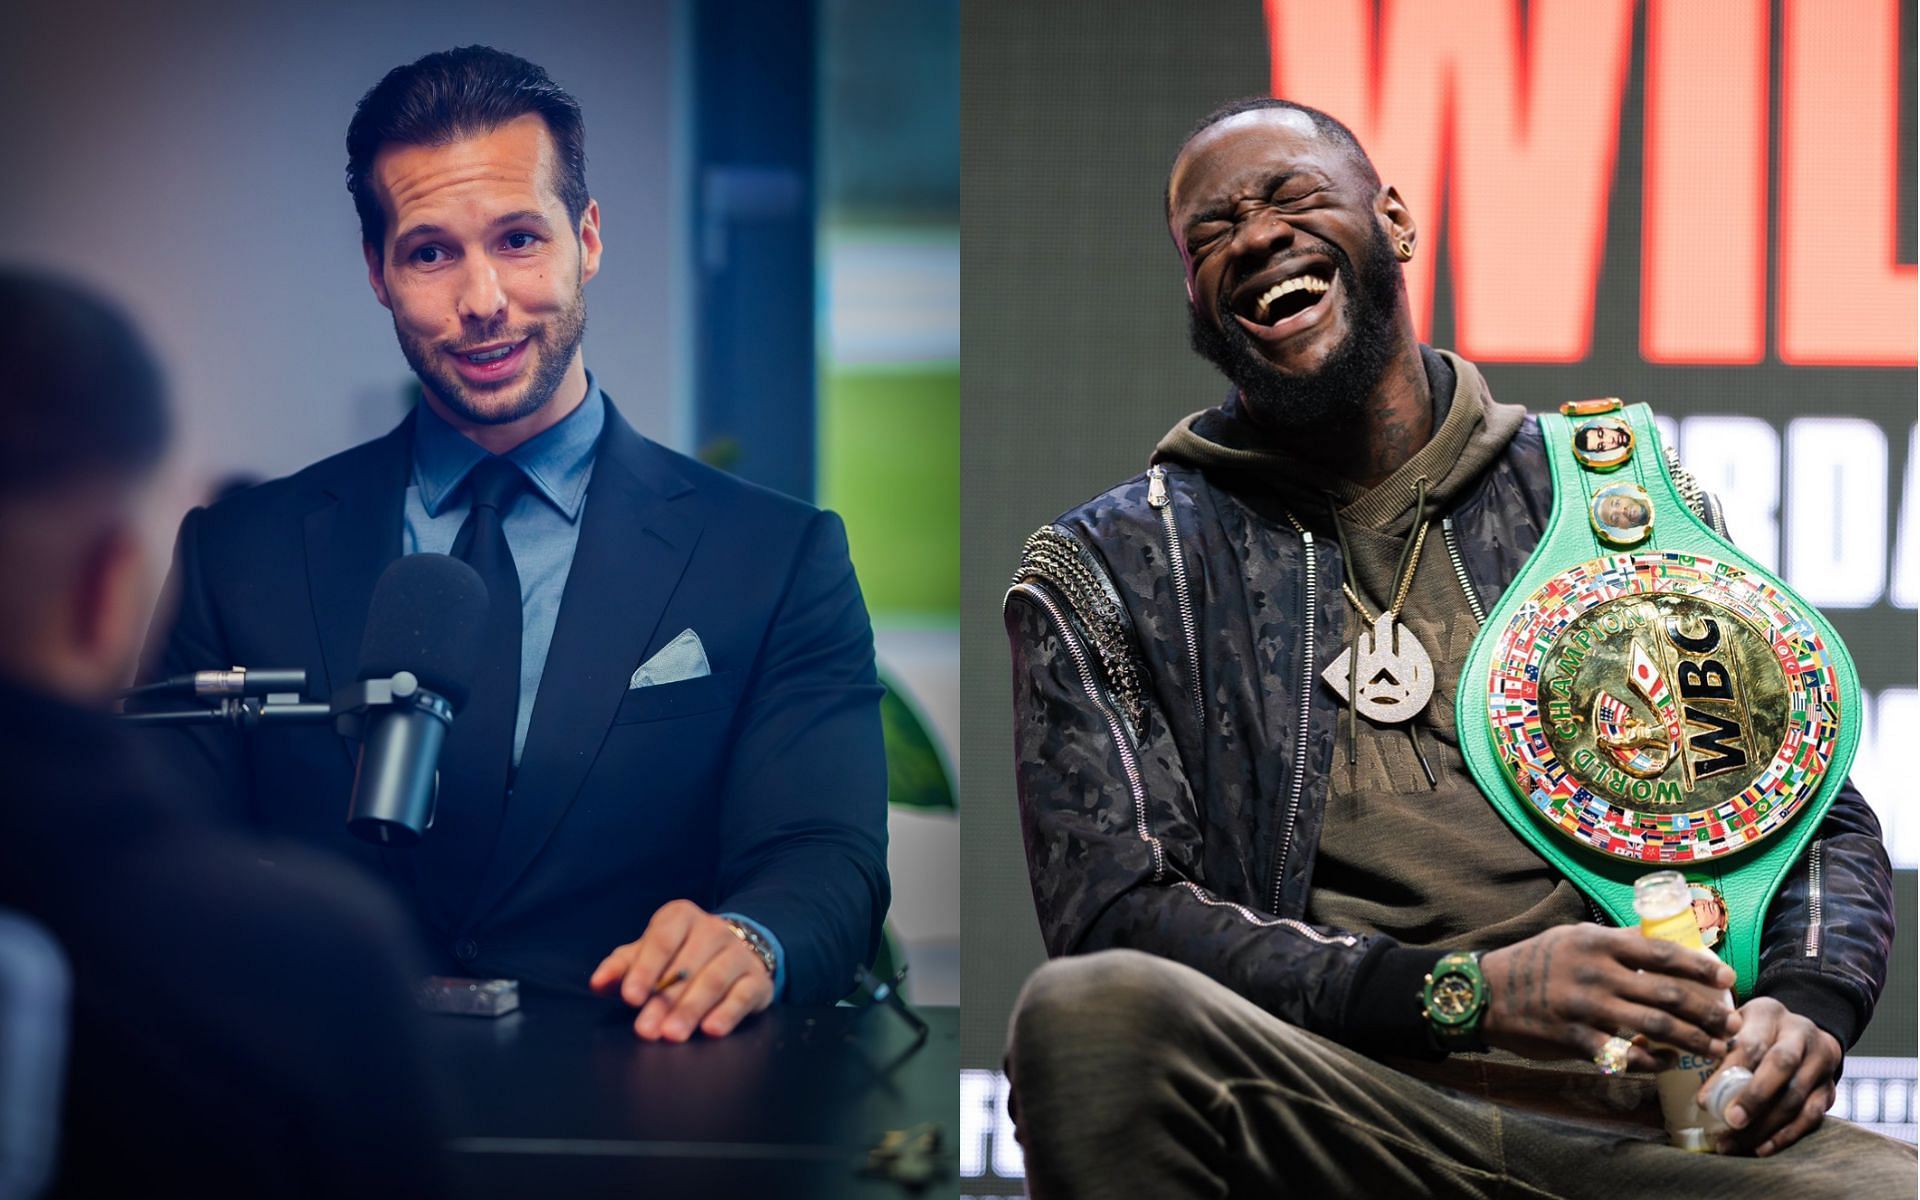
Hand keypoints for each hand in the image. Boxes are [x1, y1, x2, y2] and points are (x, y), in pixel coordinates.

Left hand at [588, 899, 774, 1040]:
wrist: (735, 951)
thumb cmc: (678, 957)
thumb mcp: (647, 955)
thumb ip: (621, 968)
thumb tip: (597, 983)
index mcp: (681, 917)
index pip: (663, 940)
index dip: (646, 968)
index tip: (630, 997)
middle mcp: (713, 930)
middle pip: (686, 967)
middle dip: (664, 1000)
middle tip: (645, 1029)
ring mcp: (739, 954)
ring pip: (714, 980)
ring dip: (691, 1009)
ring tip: (672, 1034)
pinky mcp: (758, 980)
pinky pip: (743, 995)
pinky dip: (727, 1013)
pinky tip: (711, 1030)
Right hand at [1479, 924, 1739, 1069]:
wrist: (1486, 992)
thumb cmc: (1535, 961)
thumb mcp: (1571, 937)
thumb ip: (1614, 941)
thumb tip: (1661, 940)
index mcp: (1599, 943)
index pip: (1663, 953)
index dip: (1701, 967)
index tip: (1728, 979)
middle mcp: (1596, 973)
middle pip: (1667, 994)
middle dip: (1707, 1012)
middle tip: (1732, 1023)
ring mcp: (1585, 1008)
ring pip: (1653, 1027)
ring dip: (1691, 1040)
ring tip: (1714, 1049)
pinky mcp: (1574, 1038)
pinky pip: (1624, 1055)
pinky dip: (1651, 1061)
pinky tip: (1667, 1064)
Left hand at [1695, 996, 1840, 1156]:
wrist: (1801, 1031)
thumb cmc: (1753, 1029)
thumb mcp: (1734, 1022)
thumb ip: (1709, 1038)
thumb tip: (1662, 1059)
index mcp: (1769, 1012)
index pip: (1751, 1042)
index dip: (1727, 1072)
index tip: (1703, 1100)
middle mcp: (1801, 1033)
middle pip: (1781, 1065)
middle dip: (1754, 1097)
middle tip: (1730, 1121)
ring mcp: (1821, 1061)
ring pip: (1797, 1096)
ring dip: (1765, 1125)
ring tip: (1735, 1143)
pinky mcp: (1829, 1088)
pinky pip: (1812, 1116)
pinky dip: (1786, 1135)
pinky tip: (1762, 1148)